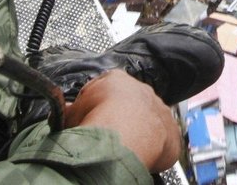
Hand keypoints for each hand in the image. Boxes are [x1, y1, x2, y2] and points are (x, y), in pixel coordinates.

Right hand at [63, 70, 179, 172]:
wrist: (122, 134)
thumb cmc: (96, 120)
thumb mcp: (73, 113)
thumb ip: (72, 110)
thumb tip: (65, 111)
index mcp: (116, 79)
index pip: (109, 88)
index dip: (101, 105)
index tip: (96, 118)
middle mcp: (142, 90)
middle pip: (133, 103)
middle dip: (124, 118)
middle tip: (112, 134)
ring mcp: (159, 109)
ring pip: (150, 120)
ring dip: (141, 132)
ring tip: (127, 148)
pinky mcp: (171, 130)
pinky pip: (165, 139)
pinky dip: (157, 148)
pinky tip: (145, 157)